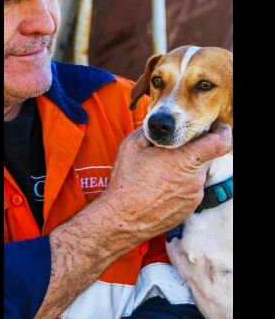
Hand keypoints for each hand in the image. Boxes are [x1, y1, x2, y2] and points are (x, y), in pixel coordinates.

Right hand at [104, 120, 231, 240]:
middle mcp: (195, 179)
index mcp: (185, 159)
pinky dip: (180, 184)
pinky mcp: (189, 209)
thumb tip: (162, 126)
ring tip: (160, 172)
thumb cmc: (126, 182)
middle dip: (193, 150)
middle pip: (205, 157)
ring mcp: (194, 196)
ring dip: (184, 169)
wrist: (122, 219)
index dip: (222, 131)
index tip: (217, 126)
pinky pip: (190, 190)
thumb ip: (152, 131)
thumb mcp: (132, 145)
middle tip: (172, 150)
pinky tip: (160, 187)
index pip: (220, 143)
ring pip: (196, 174)